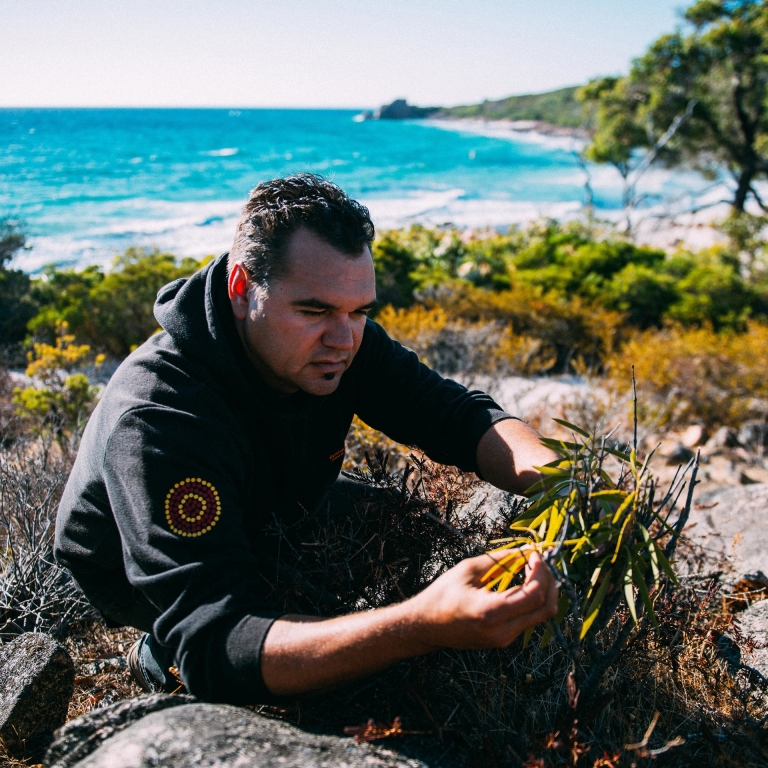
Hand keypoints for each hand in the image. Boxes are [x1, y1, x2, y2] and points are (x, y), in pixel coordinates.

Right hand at [405, 549, 558, 650]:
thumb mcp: (468, 569)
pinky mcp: (505, 640)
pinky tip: (524, 583)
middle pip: (545, 608)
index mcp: (491, 612)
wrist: (426, 626)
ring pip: (541, 615)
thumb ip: (500, 559)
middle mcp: (503, 631)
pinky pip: (529, 619)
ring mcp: (505, 639)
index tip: (535, 554)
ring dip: (543, 590)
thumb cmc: (442, 594)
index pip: (534, 594)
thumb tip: (526, 549)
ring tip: (533, 569)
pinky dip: (533, 600)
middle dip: (550, 581)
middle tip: (539, 561)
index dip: (541, 571)